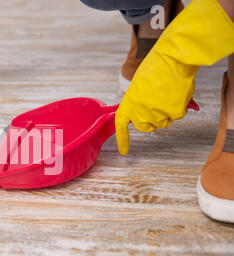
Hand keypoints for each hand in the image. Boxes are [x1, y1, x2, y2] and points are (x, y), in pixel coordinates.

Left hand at [115, 0, 233, 154]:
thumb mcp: (139, 85)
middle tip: (157, 105)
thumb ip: (139, 101)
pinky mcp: (173, 113)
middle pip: (145, 127)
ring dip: (166, 112)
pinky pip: (177, 116)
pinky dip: (179, 107)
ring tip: (168, 94)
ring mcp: (156, 114)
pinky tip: (177, 93)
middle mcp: (140, 112)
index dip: (123, 139)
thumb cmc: (156, 67)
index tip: (124, 151)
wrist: (173, 58)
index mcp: (129, 103)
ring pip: (163, 122)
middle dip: (151, 121)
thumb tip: (144, 111)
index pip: (121, 125)